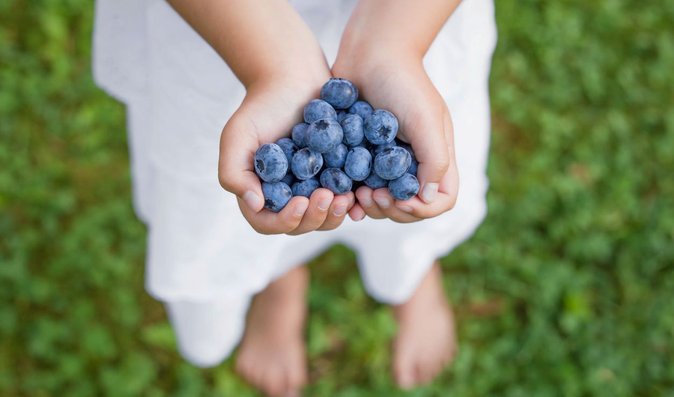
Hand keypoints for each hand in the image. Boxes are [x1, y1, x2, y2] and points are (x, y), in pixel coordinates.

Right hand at [218, 72, 355, 234]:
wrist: (294, 79)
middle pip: (300, 225)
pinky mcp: (336, 178)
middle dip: (315, 217)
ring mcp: (313, 189)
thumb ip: (234, 172)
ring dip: (335, 213)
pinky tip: (361, 194)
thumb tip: (256, 205)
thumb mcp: (238, 136)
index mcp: (260, 193)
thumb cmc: (261, 107)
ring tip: (346, 197)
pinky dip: (352, 202)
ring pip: (325, 217)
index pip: (268, 223)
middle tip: (328, 197)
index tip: (300, 203)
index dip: (285, 221)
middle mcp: (286, 196)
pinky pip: (345, 199)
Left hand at [334, 49, 458, 222]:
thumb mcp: (427, 120)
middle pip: (408, 207)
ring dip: (368, 206)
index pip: (441, 200)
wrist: (369, 53)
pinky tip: (341, 194)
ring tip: (354, 194)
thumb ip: (434, 160)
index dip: (423, 209)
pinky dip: (349, 195)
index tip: (401, 199)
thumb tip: (427, 199)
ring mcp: (384, 162)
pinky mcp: (359, 156)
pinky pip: (356, 186)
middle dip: (390, 209)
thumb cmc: (403, 83)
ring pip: (381, 202)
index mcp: (435, 156)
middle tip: (370, 196)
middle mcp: (412, 163)